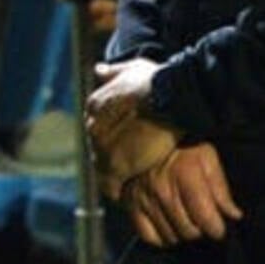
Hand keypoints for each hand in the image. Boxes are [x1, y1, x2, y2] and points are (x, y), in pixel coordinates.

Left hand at [88, 58, 177, 193]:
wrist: (171, 98)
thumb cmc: (157, 83)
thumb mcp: (132, 69)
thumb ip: (114, 72)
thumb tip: (99, 69)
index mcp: (95, 104)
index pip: (97, 127)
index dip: (110, 137)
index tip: (122, 143)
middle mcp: (93, 125)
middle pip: (97, 147)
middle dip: (109, 155)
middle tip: (126, 165)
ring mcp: (102, 146)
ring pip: (101, 166)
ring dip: (112, 174)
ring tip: (126, 182)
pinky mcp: (116, 165)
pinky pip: (109, 184)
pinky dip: (115, 190)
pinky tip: (123, 194)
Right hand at [121, 143, 242, 246]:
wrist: (138, 132)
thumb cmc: (178, 144)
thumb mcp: (206, 155)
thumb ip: (220, 186)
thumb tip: (234, 214)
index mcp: (185, 174)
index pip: (206, 219)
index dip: (217, 227)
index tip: (218, 224)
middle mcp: (162, 189)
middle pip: (189, 232)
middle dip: (199, 230)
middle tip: (200, 219)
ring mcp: (144, 198)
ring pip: (171, 236)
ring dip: (181, 232)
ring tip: (184, 219)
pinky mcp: (130, 204)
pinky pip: (148, 236)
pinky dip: (160, 237)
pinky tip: (168, 225)